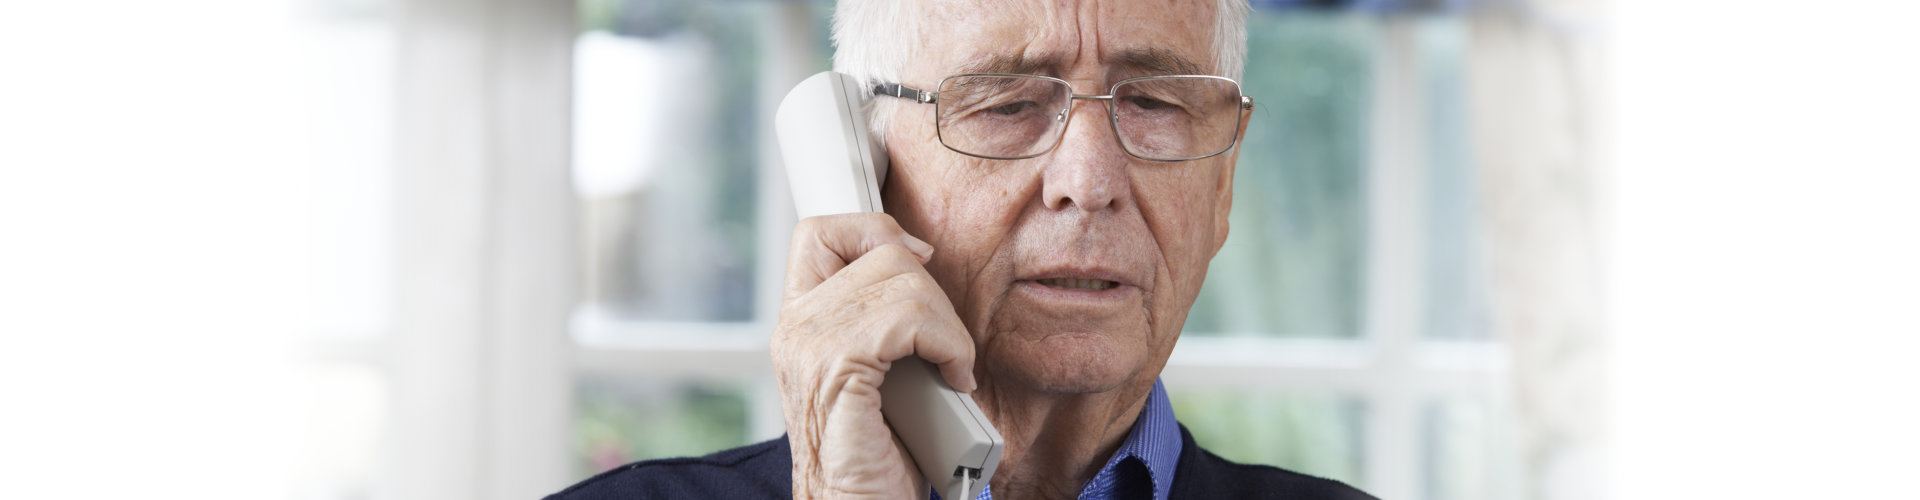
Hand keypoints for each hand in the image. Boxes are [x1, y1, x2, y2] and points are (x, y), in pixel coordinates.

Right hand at [772, 213, 978, 499]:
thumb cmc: (881, 454)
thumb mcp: (881, 369)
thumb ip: (884, 318)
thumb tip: (922, 262)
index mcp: (801, 322)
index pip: (820, 231)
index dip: (876, 231)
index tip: (919, 266)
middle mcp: (795, 327)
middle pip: (881, 251)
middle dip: (934, 294)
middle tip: (946, 349)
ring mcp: (809, 346)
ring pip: (902, 280)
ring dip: (948, 327)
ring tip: (952, 370)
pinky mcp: (836, 368)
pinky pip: (911, 318)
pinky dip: (950, 346)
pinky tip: (953, 379)